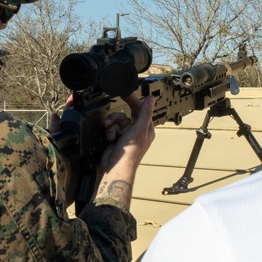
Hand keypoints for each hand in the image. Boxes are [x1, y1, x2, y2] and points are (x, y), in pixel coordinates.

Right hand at [92, 92, 155, 210]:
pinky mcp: (117, 139)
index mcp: (146, 128)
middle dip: (119, 115)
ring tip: (111, 130)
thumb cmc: (130, 152)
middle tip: (113, 111)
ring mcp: (127, 135)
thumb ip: (145, 112)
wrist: (116, 167)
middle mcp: (138, 131)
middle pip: (128, 114)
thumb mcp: (139, 128)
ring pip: (118, 120)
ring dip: (113, 124)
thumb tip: (152, 98)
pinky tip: (110, 138)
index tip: (126, 94)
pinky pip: (112, 128)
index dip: (134, 101)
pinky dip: (110, 132)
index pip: (141, 109)